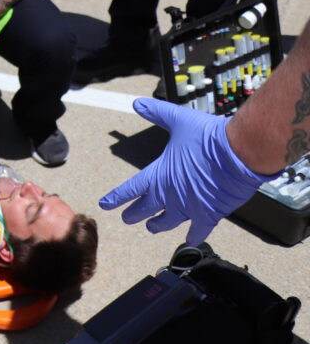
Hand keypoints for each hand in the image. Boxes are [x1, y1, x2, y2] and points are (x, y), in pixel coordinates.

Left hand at [99, 98, 275, 244]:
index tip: (105, 204)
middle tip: (127, 218)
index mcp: (158, 174)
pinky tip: (190, 239)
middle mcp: (169, 194)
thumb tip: (137, 103)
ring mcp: (189, 206)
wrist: (239, 153)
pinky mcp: (210, 213)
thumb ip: (156, 113)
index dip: (116, 197)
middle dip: (135, 213)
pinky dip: (194, 235)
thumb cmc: (208, 136)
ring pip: (168, 222)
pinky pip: (199, 229)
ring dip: (159, 225)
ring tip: (152, 227)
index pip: (130, 189)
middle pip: (146, 208)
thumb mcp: (177, 120)